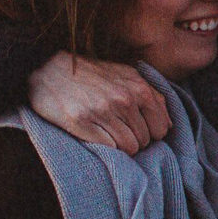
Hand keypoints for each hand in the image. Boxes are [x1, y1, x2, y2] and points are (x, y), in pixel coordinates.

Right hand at [26, 52, 169, 153]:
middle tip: (117, 128)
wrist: (48, 69)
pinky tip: (95, 133)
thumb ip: (152, 96)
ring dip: (120, 145)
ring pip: (129, 148)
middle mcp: (123, 99)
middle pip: (144, 140)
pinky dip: (105, 146)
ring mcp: (102, 111)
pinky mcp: (81, 123)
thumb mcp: (126, 76)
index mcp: (138, 87)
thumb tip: (169, 125)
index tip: (137, 128)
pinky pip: (109, 149)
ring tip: (106, 131)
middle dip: (134, 139)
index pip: (161, 128)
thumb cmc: (92, 75)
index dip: (151, 132)